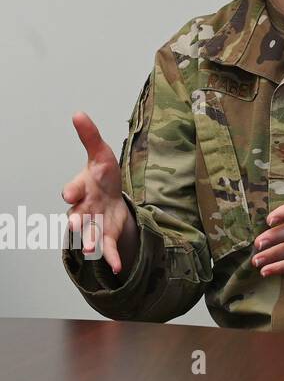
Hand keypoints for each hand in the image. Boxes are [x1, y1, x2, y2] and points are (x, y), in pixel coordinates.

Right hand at [63, 112, 136, 275]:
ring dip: (89, 242)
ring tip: (91, 250)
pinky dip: (111, 258)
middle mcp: (83, 209)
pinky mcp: (106, 236)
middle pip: (76, 216)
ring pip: (88, 235)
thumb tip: (78, 113)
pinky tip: (116, 268)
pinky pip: (107, 248)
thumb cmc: (103, 175)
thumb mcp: (101, 153)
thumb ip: (89, 136)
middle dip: (75, 222)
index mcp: (81, 189)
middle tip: (74, 227)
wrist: (113, 196)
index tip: (70, 193)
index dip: (72, 191)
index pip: (73, 190)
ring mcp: (93, 224)